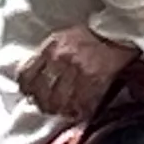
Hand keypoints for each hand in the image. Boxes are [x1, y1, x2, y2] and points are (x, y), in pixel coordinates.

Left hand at [17, 22, 134, 121]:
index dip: (26, 90)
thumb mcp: (61, 38)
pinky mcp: (95, 79)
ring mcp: (78, 70)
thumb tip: (34, 78)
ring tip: (62, 112)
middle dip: (42, 104)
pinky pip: (80, 103)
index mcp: (50, 47)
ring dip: (59, 110)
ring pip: (59, 101)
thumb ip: (46, 56)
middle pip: (41, 92)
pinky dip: (77, 111)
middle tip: (47, 108)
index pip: (26, 75)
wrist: (117, 32)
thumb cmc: (88, 36)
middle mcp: (61, 58)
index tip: (30, 95)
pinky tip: (77, 112)